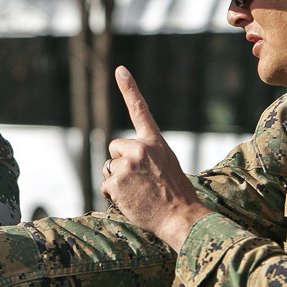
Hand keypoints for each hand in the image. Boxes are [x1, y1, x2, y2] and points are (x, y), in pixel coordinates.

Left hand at [100, 66, 210, 251]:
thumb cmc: (176, 195)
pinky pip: (106, 186)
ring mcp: (126, 164)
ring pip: (108, 168)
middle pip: (114, 148)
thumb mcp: (167, 164)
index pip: (140, 110)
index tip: (119, 69)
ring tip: (138, 192)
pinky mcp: (116, 181)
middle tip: (140, 180)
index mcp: (155, 142)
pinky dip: (114, 196)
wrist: (181, 217)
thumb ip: (148, 155)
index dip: (129, 89)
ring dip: (117, 180)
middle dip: (120, 162)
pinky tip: (131, 201)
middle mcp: (139, 148)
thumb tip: (125, 157)